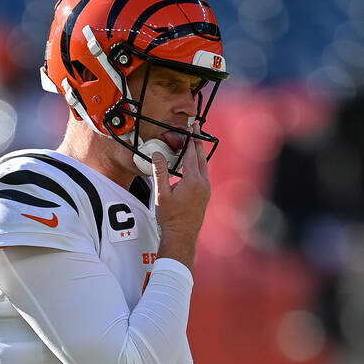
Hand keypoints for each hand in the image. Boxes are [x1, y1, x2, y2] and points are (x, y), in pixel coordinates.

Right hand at [153, 124, 210, 270]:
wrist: (181, 236)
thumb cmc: (170, 217)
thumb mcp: (161, 194)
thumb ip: (159, 172)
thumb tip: (157, 153)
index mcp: (192, 180)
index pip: (192, 153)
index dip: (191, 138)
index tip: (192, 126)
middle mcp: (203, 183)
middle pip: (201, 157)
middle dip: (197, 143)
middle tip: (196, 129)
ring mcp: (206, 190)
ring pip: (203, 166)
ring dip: (198, 154)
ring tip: (194, 144)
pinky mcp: (205, 196)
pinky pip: (203, 175)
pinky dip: (199, 165)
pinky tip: (193, 165)